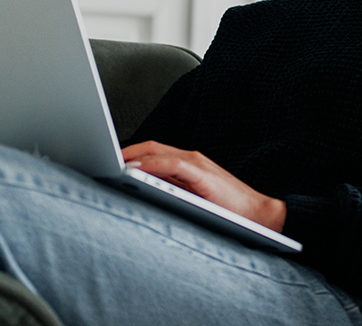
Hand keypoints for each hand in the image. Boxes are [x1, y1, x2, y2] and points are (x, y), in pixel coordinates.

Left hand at [121, 141, 286, 231]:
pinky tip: (135, 170)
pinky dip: (150, 165)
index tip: (109, 160)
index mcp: (189, 163)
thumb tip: (143, 193)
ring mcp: (197, 163)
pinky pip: (170, 164)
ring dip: (132, 156)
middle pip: (151, 146)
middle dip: (126, 150)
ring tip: (110, 162)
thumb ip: (173, 190)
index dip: (131, 152)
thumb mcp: (194, 198)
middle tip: (101, 156)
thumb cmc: (230, 211)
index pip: (154, 150)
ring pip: (157, 151)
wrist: (261, 215)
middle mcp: (191, 157)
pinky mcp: (202, 173)